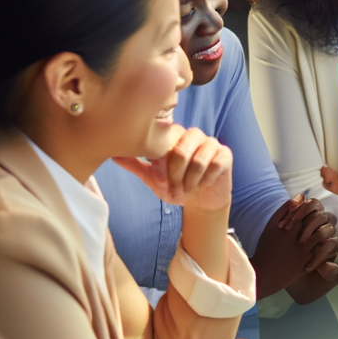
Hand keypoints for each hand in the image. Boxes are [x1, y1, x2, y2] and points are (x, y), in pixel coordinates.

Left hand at [113, 125, 231, 212]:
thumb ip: (135, 165)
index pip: (165, 141)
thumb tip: (112, 154)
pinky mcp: (225, 154)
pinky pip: (215, 165)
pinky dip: (205, 180)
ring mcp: (210, 143)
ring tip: (188, 188)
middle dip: (176, 176)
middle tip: (175, 188)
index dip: (162, 164)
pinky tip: (203, 184)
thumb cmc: (176, 186)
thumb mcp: (153, 178)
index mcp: (173, 136)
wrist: (200, 202)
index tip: (162, 179)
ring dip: (190, 180)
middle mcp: (192, 135)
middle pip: (181, 151)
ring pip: (198, 159)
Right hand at [251, 195, 337, 297]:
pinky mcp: (311, 261)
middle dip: (321, 218)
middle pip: (321, 218)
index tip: (308, 213)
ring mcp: (307, 249)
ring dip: (326, 231)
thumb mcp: (272, 225)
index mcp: (291, 224)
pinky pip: (327, 249)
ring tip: (320, 232)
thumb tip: (302, 195)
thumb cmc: (266, 246)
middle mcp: (301, 235)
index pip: (310, 207)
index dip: (311, 208)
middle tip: (318, 221)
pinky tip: (322, 244)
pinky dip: (327, 245)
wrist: (265, 273)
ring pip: (327, 233)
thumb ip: (286, 208)